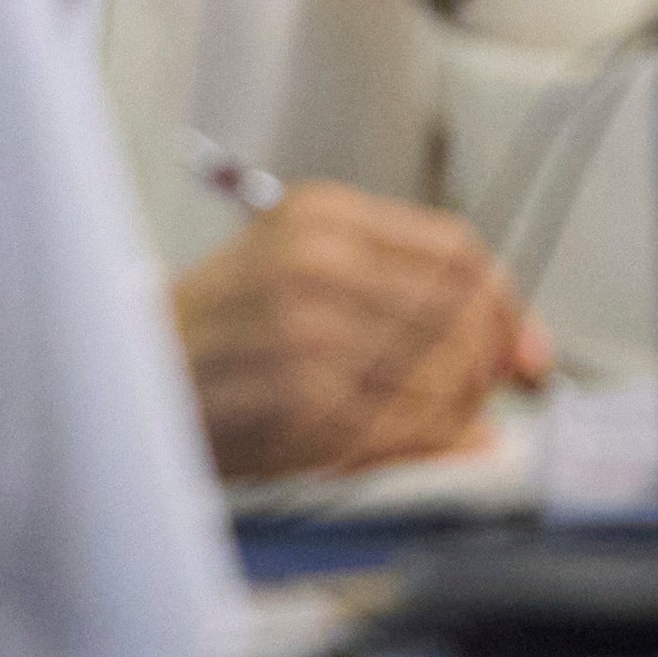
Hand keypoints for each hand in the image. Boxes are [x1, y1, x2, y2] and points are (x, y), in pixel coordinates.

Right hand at [169, 182, 547, 480]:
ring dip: (463, 407)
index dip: (507, 305)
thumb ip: (406, 295)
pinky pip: (407, 426)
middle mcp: (316, 265)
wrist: (131, 375)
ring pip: (443, 373)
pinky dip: (433, 440)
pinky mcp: (302, 403)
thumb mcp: (304, 272)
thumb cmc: (222, 330)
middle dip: (491, 363)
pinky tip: (426, 440)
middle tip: (491, 392)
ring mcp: (309, 335)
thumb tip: (519, 351)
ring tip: (447, 419)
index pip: (456, 251)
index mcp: (320, 217)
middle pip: (461, 313)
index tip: (527, 348)